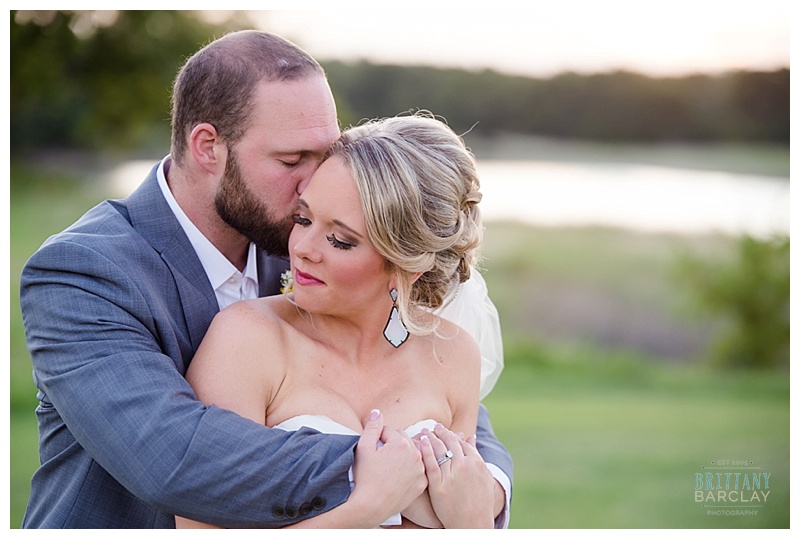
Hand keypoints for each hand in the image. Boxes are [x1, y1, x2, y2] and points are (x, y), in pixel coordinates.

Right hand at [350, 409, 426, 525]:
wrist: (371, 506)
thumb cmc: (365, 477)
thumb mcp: (363, 448)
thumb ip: (372, 427)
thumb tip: (377, 412)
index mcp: (401, 443)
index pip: (390, 431)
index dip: (378, 438)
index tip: (374, 448)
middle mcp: (416, 455)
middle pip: (403, 440)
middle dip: (392, 444)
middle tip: (381, 457)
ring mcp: (421, 470)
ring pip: (412, 454)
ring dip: (404, 455)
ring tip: (391, 464)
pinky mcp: (422, 483)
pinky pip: (418, 469)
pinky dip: (411, 469)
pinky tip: (400, 474)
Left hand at [419, 425, 494, 527]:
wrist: (473, 524)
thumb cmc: (480, 502)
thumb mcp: (484, 476)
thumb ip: (477, 455)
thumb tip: (471, 437)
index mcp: (477, 462)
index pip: (462, 442)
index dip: (452, 435)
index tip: (444, 430)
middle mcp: (465, 466)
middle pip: (450, 442)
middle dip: (441, 432)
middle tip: (434, 427)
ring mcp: (452, 476)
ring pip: (439, 449)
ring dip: (432, 437)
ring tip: (425, 432)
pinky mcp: (439, 486)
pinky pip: (431, 463)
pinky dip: (426, 450)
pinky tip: (423, 442)